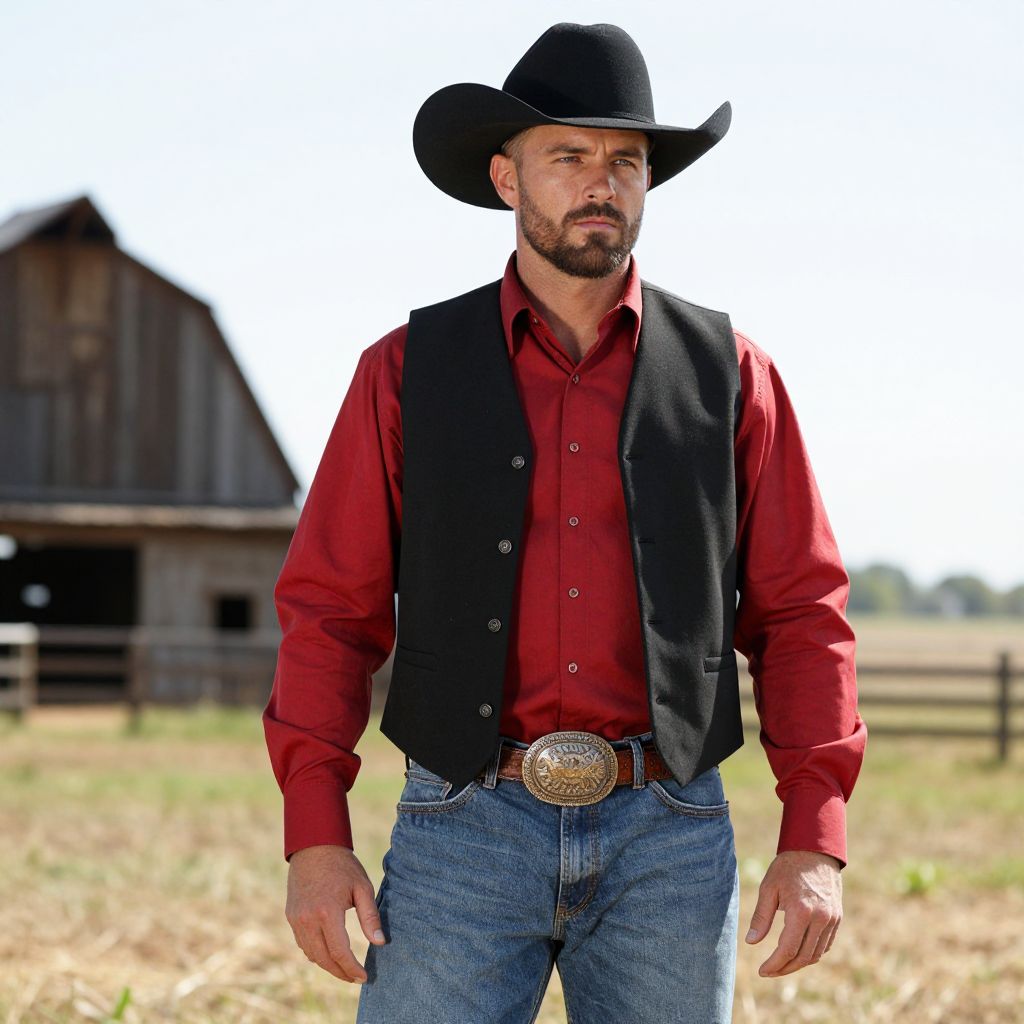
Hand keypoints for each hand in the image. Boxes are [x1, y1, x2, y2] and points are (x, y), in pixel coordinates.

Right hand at [286, 844, 386, 982]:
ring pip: (311, 954)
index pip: (340, 952)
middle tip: (355, 978)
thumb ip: (370, 917)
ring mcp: (296, 919)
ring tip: (344, 968)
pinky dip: (316, 952)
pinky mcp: (291, 916)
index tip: (364, 977)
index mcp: (327, 912)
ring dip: (328, 965)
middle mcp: (308, 920)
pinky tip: (328, 953)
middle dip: (341, 973)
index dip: (352, 969)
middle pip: (324, 959)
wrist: (314, 847)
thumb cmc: (343, 866)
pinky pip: (303, 943)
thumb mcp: (362, 887)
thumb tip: (380, 943)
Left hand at [744, 850, 842, 976]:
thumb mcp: (768, 888)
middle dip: (785, 968)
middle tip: (769, 971)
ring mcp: (832, 919)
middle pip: (803, 957)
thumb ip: (761, 917)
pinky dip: (812, 953)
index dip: (774, 964)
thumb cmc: (787, 868)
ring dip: (798, 964)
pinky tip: (798, 953)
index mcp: (801, 911)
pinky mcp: (837, 918)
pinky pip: (825, 945)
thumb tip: (751, 942)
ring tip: (781, 965)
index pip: (787, 949)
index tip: (762, 971)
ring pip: (816, 954)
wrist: (815, 851)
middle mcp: (820, 918)